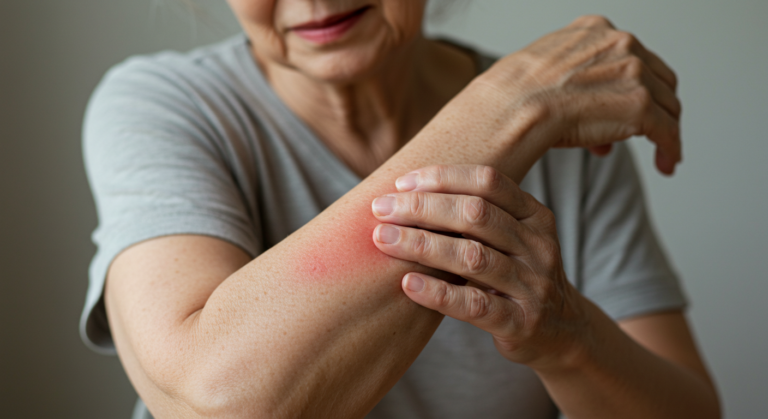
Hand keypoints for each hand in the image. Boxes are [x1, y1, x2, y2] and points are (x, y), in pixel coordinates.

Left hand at [371, 165, 591, 369]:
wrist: (561, 334)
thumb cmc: (518, 276)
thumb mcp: (512, 239)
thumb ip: (477, 216)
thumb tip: (406, 190)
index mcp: (535, 216)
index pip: (488, 182)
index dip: (442, 178)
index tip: (400, 183)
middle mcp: (538, 246)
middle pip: (476, 215)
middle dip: (423, 208)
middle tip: (381, 209)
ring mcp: (532, 286)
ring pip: (473, 257)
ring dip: (422, 245)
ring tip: (384, 240)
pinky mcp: (520, 324)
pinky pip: (475, 306)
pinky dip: (438, 292)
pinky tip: (408, 283)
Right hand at [482, 15, 681, 173]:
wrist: (512, 107)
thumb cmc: (514, 95)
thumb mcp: (543, 68)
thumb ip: (570, 77)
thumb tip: (580, 105)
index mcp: (595, 30)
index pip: (632, 56)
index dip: (634, 85)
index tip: (629, 105)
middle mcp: (620, 44)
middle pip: (658, 79)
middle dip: (655, 108)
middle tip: (648, 132)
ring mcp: (634, 73)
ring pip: (667, 106)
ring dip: (665, 132)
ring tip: (661, 154)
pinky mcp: (641, 106)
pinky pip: (667, 131)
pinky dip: (670, 150)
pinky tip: (666, 163)